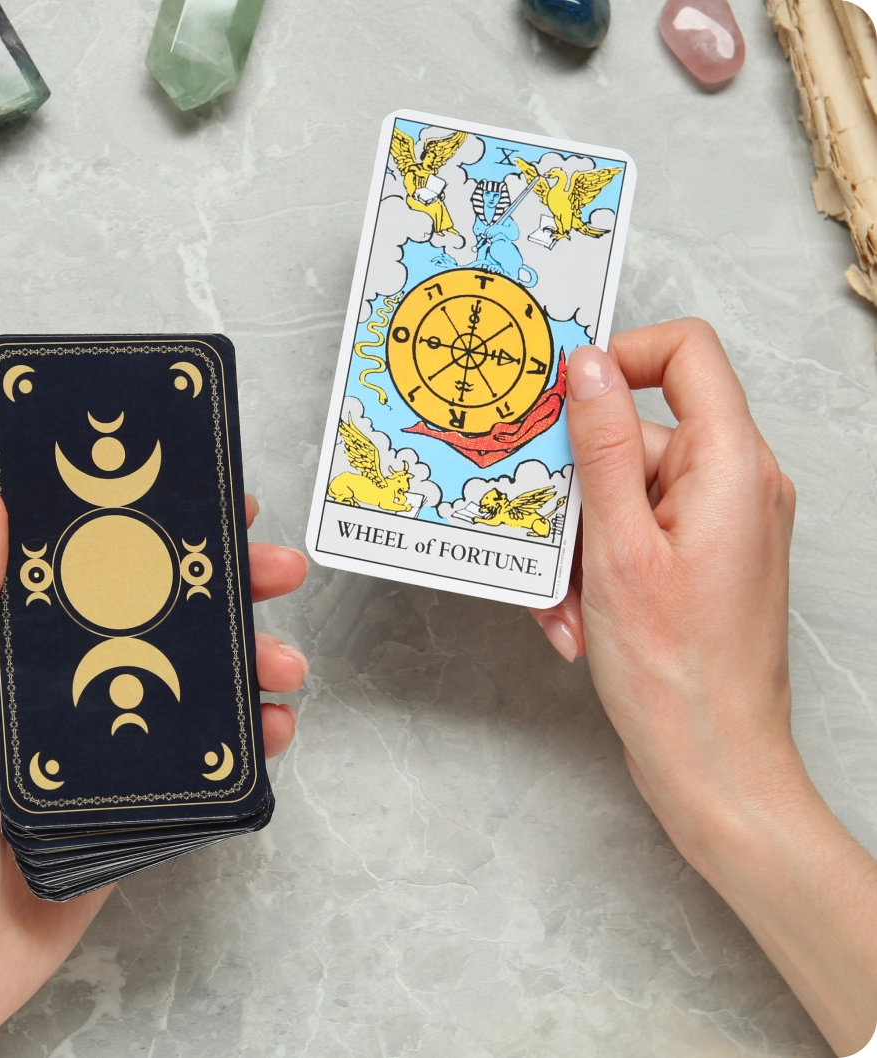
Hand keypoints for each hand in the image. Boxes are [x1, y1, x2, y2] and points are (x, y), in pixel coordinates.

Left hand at [0, 485, 308, 1057]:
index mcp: (27, 650)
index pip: (104, 567)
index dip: (162, 530)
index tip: (215, 503)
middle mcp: (79, 683)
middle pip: (171, 617)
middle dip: (234, 589)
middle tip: (279, 572)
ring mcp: (117, 739)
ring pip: (204, 682)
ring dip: (257, 664)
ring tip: (286, 665)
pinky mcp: (145, 796)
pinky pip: (210, 755)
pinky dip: (253, 738)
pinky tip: (275, 730)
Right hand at [529, 319, 876, 1056]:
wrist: (714, 764)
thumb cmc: (677, 672)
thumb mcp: (619, 547)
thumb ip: (605, 445)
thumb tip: (588, 366)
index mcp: (733, 465)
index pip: (685, 353)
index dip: (619, 357)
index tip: (562, 398)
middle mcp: (736, 484)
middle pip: (637, 436)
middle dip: (576, 491)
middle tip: (544, 538)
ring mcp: (717, 524)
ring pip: (622, 496)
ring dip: (577, 547)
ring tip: (566, 606)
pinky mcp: (697, 560)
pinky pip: (631, 536)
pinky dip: (595, 571)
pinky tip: (577, 621)